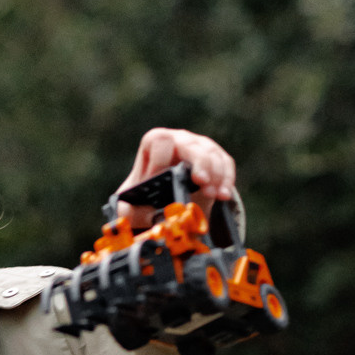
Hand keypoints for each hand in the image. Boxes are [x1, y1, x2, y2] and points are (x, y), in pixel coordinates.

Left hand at [118, 128, 236, 229]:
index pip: (160, 140)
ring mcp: (198, 145)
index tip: (166, 178)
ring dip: (216, 175)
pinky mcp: (216, 156)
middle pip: (190, 144)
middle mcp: (177, 139)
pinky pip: (225, 162)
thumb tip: (128, 214)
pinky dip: (227, 179)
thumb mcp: (134, 205)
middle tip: (202, 183)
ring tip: (215, 196)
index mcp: (153, 144)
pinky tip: (224, 195)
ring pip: (211, 153)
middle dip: (198, 163)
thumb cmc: (147, 198)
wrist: (168, 199)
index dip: (163, 159)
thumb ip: (127, 212)